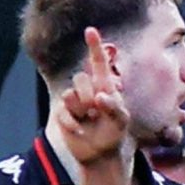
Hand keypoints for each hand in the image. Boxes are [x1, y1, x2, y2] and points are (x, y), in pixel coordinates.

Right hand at [57, 27, 128, 165]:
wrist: (99, 153)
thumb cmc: (114, 133)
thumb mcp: (121, 121)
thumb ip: (114, 107)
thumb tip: (99, 96)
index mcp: (105, 86)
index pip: (99, 63)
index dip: (94, 46)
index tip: (90, 30)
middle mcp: (88, 89)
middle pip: (80, 78)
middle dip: (87, 95)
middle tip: (95, 111)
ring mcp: (74, 101)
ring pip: (69, 93)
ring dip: (80, 110)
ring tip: (89, 121)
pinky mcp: (64, 113)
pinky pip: (63, 111)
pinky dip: (73, 124)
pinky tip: (81, 131)